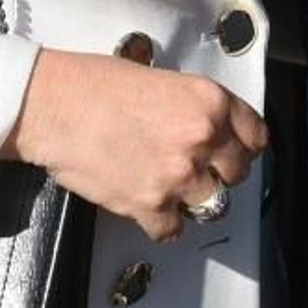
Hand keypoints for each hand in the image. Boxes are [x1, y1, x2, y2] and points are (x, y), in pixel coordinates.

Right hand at [2, 49, 267, 242]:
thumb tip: (206, 129)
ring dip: (193, 199)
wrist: (52, 106)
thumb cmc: (94, 84)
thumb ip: (191, 106)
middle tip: (199, 170)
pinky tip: (150, 207)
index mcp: (209, 101)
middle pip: (238, 174)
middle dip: (221, 174)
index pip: (255, 136)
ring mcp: (178, 176)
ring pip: (212, 205)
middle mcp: (201, 139)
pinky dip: (163, 223)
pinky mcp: (150, 206)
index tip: (235, 152)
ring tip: (172, 188)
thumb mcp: (159, 78)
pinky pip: (173, 230)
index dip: (244, 146)